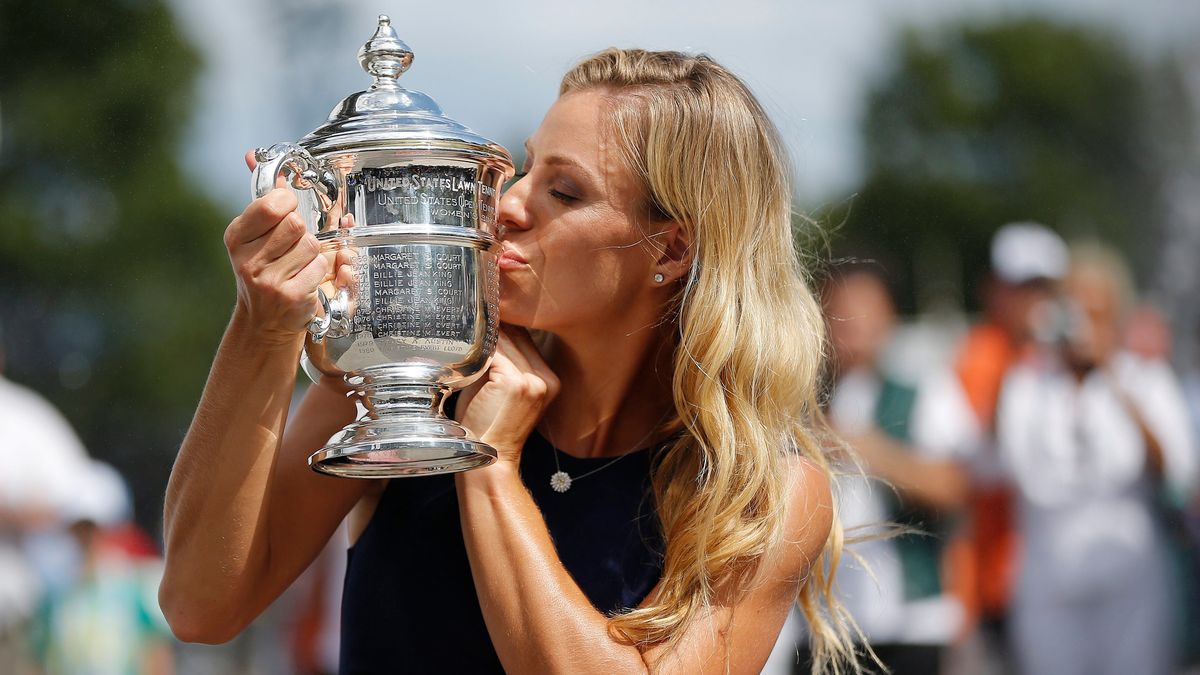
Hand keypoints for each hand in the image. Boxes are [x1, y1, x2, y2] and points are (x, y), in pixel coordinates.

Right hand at [225, 152, 353, 344]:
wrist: (264, 323)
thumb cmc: (264, 271)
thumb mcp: (254, 235)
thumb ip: (260, 196)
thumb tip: (252, 154)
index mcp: (236, 237)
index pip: (271, 204)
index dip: (287, 203)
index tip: (287, 210)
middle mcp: (247, 260)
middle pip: (296, 224)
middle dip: (302, 231)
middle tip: (293, 245)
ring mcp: (268, 281)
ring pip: (312, 245)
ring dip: (313, 253)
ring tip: (298, 264)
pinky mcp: (290, 296)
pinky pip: (320, 267)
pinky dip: (320, 271)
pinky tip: (305, 280)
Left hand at [455, 325, 558, 463]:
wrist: (488, 463)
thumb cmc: (485, 428)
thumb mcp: (496, 391)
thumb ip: (495, 363)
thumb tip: (479, 335)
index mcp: (547, 379)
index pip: (524, 338)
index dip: (502, 325)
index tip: (481, 315)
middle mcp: (545, 378)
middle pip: (516, 335)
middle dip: (491, 326)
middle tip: (468, 317)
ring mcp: (532, 380)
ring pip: (504, 341)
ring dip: (482, 337)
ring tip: (462, 331)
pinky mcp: (515, 383)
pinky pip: (492, 353)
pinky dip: (476, 351)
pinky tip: (462, 350)